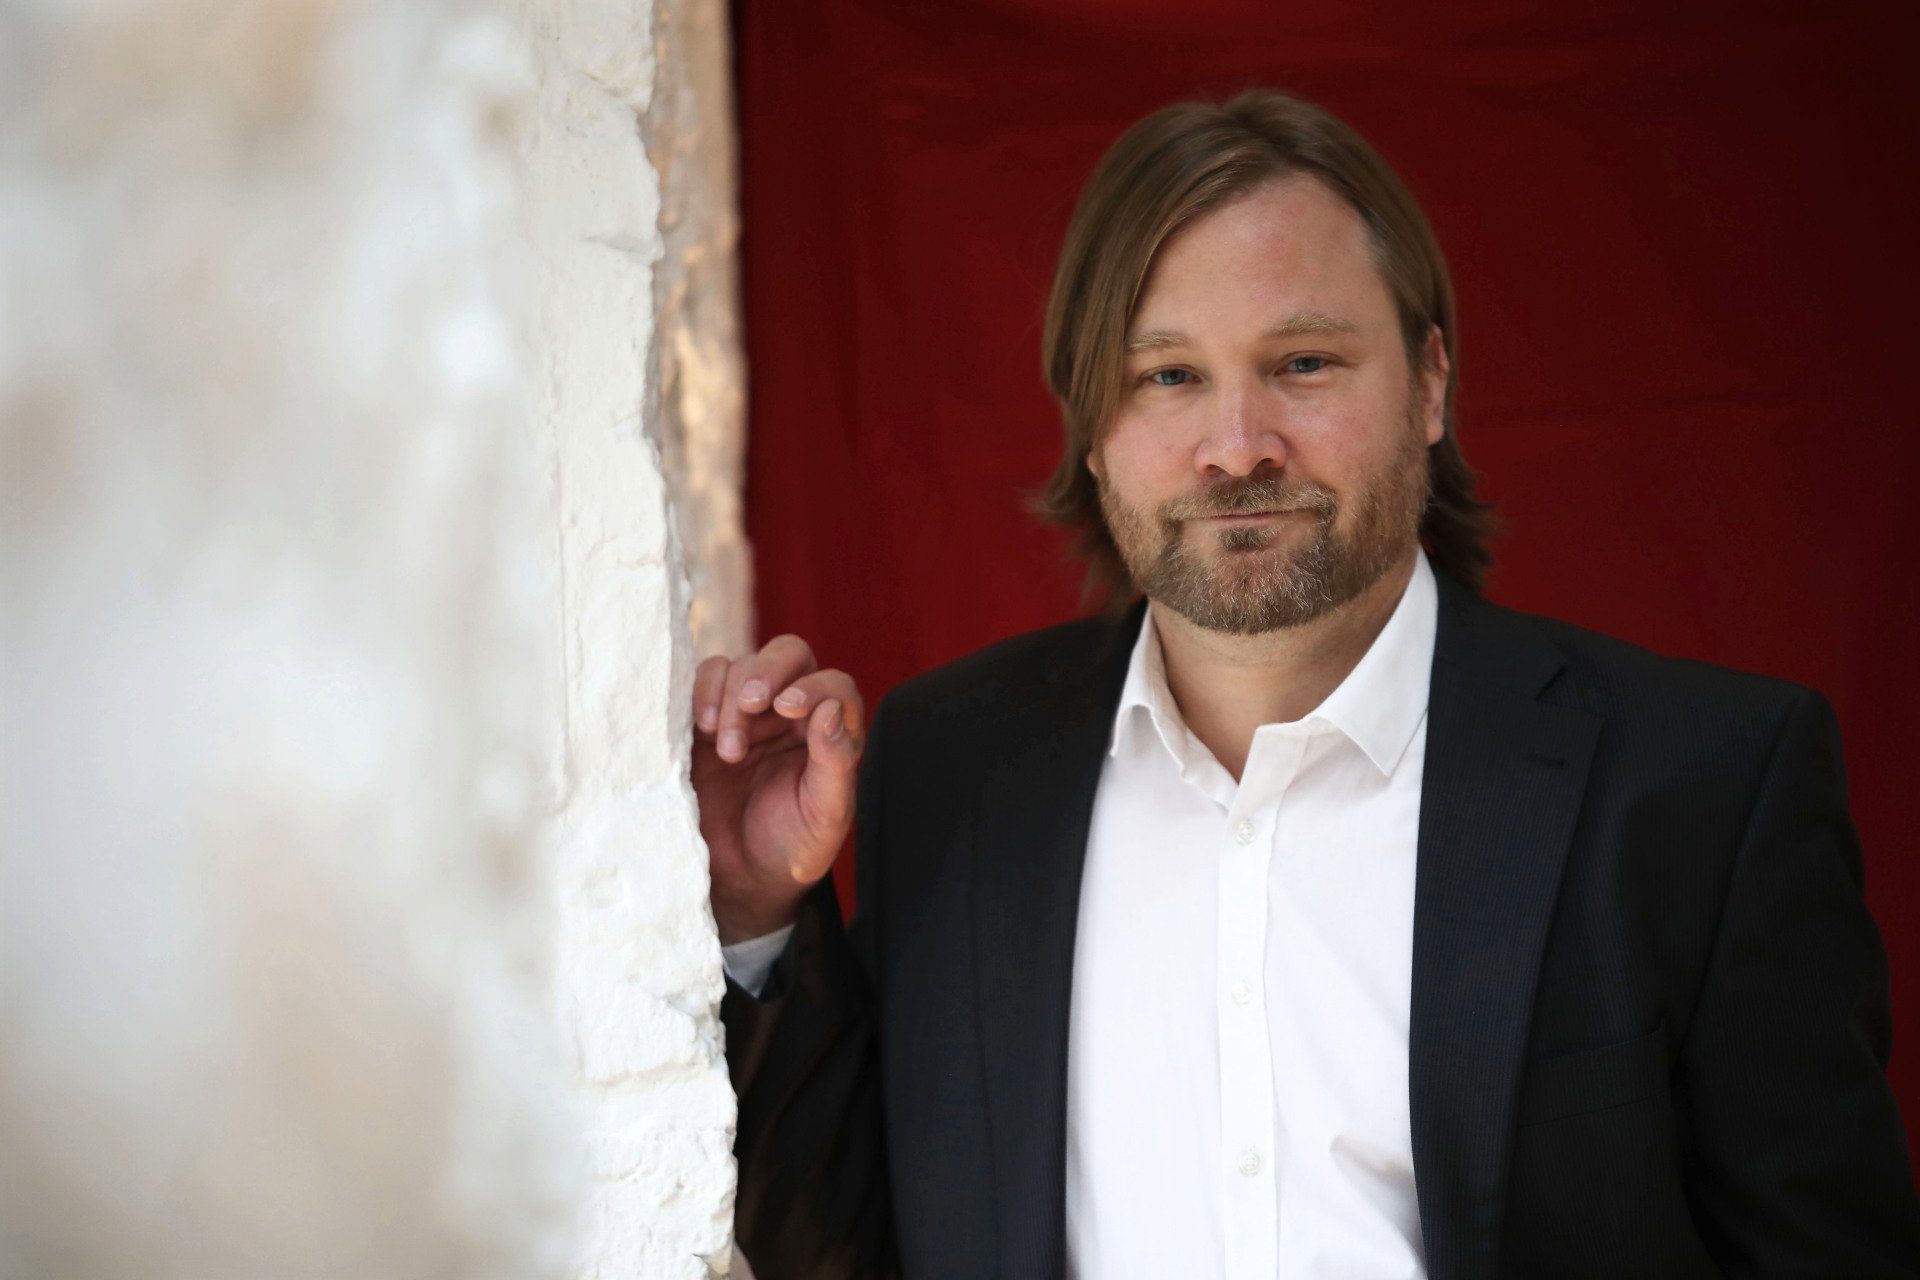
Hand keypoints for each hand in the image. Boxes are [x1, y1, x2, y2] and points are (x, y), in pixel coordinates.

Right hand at [692, 634, 865, 945]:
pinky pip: (703, 682)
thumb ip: (836, 761)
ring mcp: (746, 713)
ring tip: (727, 750)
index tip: (789, 707)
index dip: (814, 687)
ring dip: (732, 697)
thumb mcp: (825, 815)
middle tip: (753, 703)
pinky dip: (701, 693)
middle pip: (788, 655)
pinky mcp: (705, 720)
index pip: (832, 686)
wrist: (736, 879)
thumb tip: (831, 708)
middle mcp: (790, 713)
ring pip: (741, 666)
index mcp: (829, 732)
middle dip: (768, 671)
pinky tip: (702, 728)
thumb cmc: (790, 847)